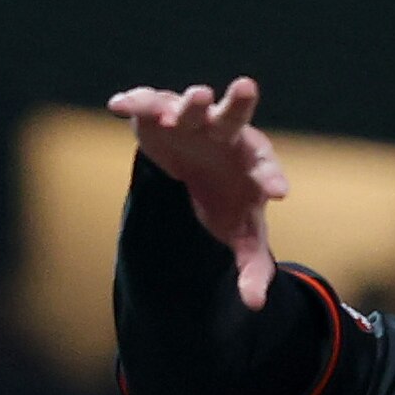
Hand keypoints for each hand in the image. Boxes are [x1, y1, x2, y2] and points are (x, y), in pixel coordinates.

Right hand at [109, 77, 287, 308]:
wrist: (193, 181)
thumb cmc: (224, 205)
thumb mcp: (240, 240)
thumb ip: (251, 269)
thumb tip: (255, 306)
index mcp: (250, 162)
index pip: (264, 167)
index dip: (270, 177)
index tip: (278, 195)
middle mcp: (223, 134)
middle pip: (234, 116)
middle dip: (238, 103)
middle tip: (246, 87)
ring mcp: (191, 121)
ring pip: (191, 105)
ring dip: (191, 102)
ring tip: (195, 97)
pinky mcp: (158, 116)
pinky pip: (147, 105)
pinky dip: (135, 102)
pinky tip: (117, 106)